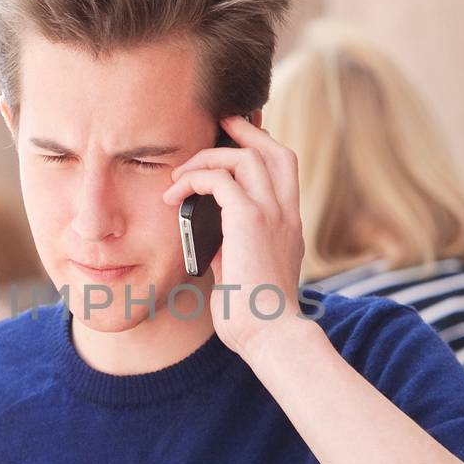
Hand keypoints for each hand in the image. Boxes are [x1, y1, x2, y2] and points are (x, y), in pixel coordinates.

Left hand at [162, 114, 307, 359]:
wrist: (270, 336)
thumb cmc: (254, 316)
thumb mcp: (247, 272)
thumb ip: (236, 248)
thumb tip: (213, 240)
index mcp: (289, 225)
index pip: (284, 170)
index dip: (261, 148)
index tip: (233, 143)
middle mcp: (287, 214)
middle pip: (275, 151)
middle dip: (245, 132)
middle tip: (216, 127)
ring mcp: (273, 214)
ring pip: (247, 157)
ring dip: (209, 158)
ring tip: (180, 175)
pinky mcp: (251, 221)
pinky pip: (221, 179)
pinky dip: (195, 178)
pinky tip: (174, 195)